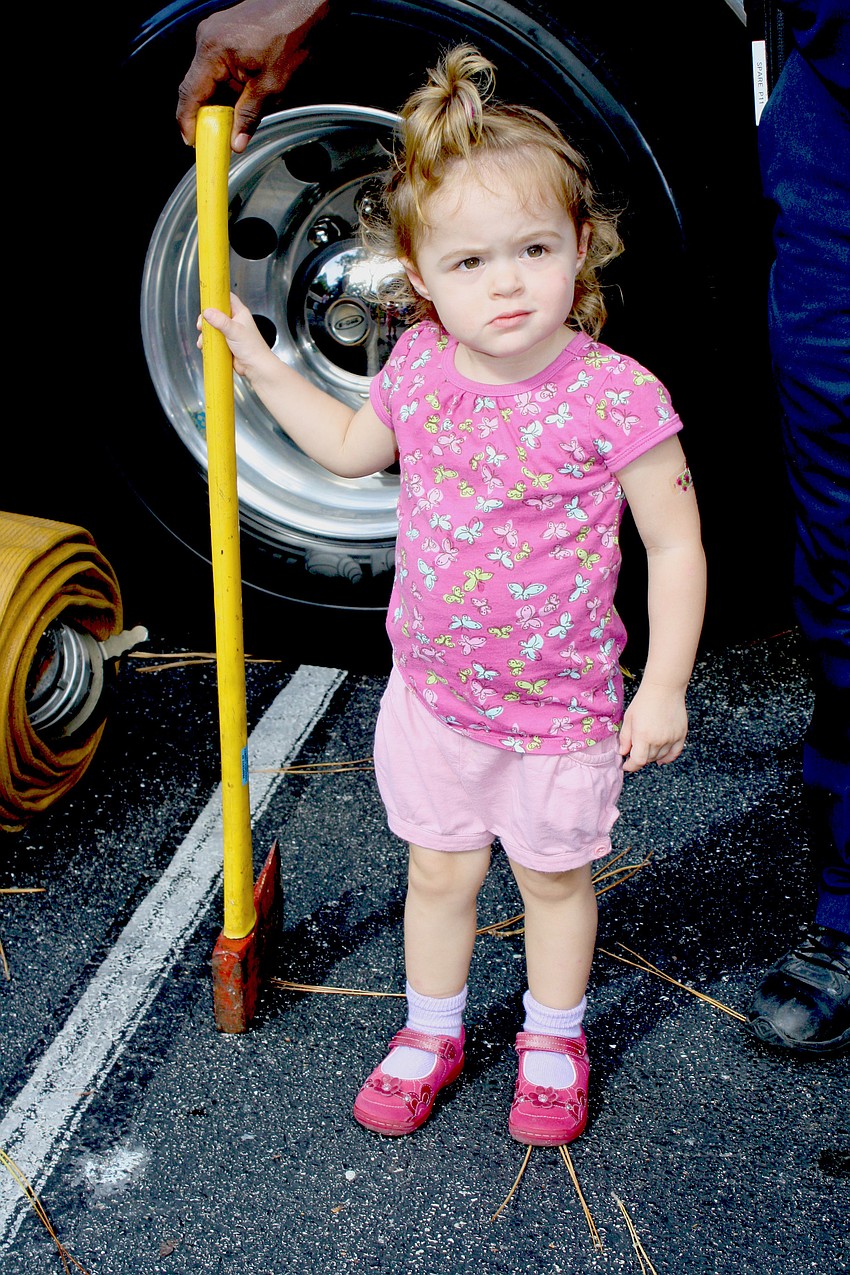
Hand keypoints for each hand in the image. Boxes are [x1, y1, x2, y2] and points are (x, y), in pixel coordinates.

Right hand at [177, 0, 328, 151]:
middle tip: (215, 141)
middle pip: (196, 88)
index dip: (188, 123)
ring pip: (208, 79)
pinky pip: (218, 68)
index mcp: (213, 50)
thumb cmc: (292, 33)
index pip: (190, 94)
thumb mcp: (272, 85)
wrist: (305, 6)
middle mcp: (208, 39)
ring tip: (233, 123)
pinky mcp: (225, 35)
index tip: (192, 142)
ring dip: (218, 103)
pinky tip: (239, 102)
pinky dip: (225, 88)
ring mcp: (215, 34)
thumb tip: (236, 141)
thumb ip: (250, 116)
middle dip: (205, 117)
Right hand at [197, 293, 273, 380]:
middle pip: (216, 313)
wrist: (255, 367)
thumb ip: (221, 321)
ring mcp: (230, 332)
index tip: (205, 300)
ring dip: (205, 332)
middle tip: (201, 324)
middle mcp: (234, 321)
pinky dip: (208, 341)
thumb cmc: (252, 348)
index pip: (227, 298)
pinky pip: (214, 339)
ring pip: (213, 327)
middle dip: (206, 318)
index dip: (216, 297)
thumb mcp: (234, 331)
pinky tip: (204, 346)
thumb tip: (207, 312)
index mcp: (240, 313)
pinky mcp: (226, 343)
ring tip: (202, 339)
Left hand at [618, 681, 687, 773]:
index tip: (626, 765)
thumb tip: (623, 753)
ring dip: (652, 757)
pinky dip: (668, 758)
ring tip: (646, 750)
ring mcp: (671, 739)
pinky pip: (675, 753)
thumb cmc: (644, 701)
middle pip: (648, 759)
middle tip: (634, 752)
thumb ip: (625, 738)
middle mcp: (658, 740)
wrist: (664, 689)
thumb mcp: (629, 719)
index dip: (631, 766)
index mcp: (643, 736)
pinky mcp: (681, 735)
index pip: (638, 761)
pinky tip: (661, 759)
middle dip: (639, 758)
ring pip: (660, 757)